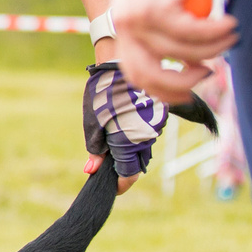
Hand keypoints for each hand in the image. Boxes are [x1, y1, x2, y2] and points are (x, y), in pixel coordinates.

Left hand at [83, 62, 168, 179]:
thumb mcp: (93, 124)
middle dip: (123, 166)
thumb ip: (95, 151)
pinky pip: (148, 132)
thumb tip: (91, 171)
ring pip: (144, 148)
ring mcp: (156, 126)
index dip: (118, 184)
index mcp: (129, 144)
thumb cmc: (102, 95)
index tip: (110, 187)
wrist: (121, 64)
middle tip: (107, 161)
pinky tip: (124, 122)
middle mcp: (146, 138)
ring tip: (113, 135)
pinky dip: (137, 134)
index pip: (128, 176)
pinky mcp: (160, 114)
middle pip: (137, 163)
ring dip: (130, 148)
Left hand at [109, 0, 236, 106]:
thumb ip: (169, 33)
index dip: (162, 90)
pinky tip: (230, 25)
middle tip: (208, 74)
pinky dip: (215, 32)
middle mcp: (124, 26)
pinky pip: (193, 32)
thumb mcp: (161, 4)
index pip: (136, 74)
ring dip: (213, 49)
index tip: (187, 92)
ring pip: (182, 51)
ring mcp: (138, 19)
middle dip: (182, 83)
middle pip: (150, 75)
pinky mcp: (158, 8)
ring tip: (231, 37)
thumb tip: (192, 64)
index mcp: (122, 28)